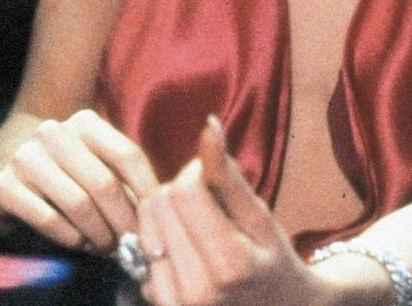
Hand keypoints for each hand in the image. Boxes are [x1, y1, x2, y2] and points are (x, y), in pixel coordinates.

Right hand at [0, 109, 159, 252]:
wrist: (5, 166)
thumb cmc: (66, 174)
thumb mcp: (96, 166)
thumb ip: (124, 186)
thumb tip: (153, 221)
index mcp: (83, 122)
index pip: (128, 155)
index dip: (148, 193)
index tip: (156, 221)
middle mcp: (52, 132)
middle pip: (105, 184)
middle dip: (123, 223)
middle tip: (130, 246)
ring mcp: (24, 157)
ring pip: (78, 204)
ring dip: (98, 234)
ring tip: (104, 247)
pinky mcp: (2, 185)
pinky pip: (48, 219)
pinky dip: (69, 238)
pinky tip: (76, 242)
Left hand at [134, 117, 325, 305]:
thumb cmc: (274, 262)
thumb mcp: (260, 219)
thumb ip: (228, 175)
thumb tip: (208, 124)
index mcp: (231, 265)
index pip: (184, 190)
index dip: (196, 174)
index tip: (214, 183)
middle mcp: (198, 291)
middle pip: (159, 204)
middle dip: (180, 193)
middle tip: (207, 208)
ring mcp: (175, 304)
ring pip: (144, 224)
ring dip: (164, 215)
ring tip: (194, 227)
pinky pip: (138, 249)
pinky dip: (156, 239)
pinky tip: (181, 248)